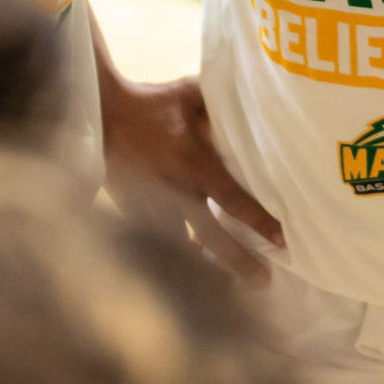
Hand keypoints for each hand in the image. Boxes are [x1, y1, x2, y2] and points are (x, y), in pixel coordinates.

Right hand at [100, 69, 283, 283]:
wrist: (100, 114)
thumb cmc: (150, 102)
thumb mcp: (189, 93)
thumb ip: (220, 102)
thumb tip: (256, 100)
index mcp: (194, 163)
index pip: (233, 199)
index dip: (259, 221)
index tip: (282, 239)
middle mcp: (176, 191)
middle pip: (211, 237)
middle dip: (237, 261)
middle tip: (263, 282)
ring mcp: (153, 206)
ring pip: (182, 248)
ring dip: (205, 268)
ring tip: (229, 290)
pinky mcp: (134, 214)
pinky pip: (158, 243)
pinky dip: (175, 259)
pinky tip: (190, 277)